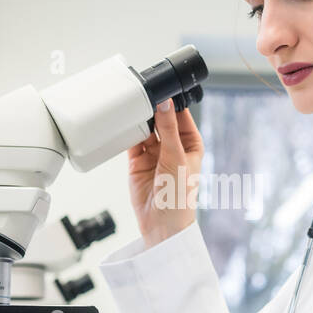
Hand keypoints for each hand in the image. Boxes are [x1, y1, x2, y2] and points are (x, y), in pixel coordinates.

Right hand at [127, 102, 203, 247]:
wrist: (162, 225)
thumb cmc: (180, 197)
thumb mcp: (176, 157)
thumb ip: (167, 129)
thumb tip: (164, 102)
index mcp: (191, 143)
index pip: (180, 114)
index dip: (171, 101)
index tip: (161, 87)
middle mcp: (173, 146)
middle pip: (160, 119)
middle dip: (152, 109)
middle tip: (141, 94)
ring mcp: (154, 153)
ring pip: (144, 129)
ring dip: (138, 120)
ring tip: (129, 107)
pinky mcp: (137, 162)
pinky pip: (130, 141)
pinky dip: (126, 133)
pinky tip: (122, 124)